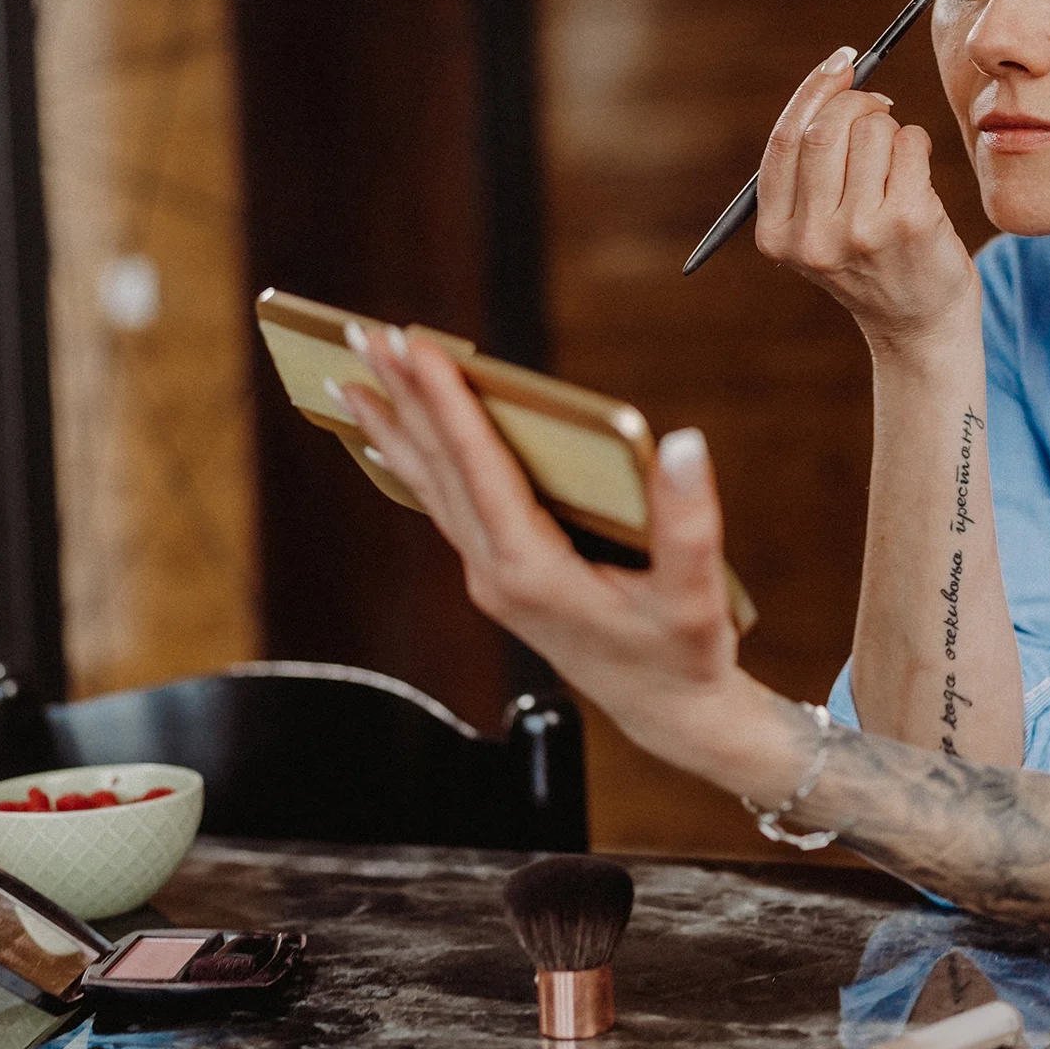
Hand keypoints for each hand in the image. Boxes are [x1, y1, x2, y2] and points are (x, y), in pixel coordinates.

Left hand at [336, 327, 769, 774]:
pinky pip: (443, 506)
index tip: (416, 346)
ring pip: (431, 487)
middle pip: (438, 469)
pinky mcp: (498, 577)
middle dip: (401, 397)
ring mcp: (490, 577)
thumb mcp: (696, 594)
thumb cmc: (682, 652)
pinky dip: (414, 464)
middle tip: (364, 334)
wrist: (665, 714)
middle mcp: (496, 572)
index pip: (479, 467)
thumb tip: (683, 442)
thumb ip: (689, 522)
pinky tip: (389, 443)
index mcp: (534, 570)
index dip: (446, 402)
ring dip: (395, 427)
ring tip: (353, 376)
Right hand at [753, 48, 978, 354]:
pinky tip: (919, 176)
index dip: (813, 91)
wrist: (919, 324)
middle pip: (827, 128)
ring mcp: (859, 232)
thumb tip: (839, 76)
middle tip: (880, 108)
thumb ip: (812, 166)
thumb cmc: (872, 260)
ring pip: (872, 131)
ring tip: (899, 164)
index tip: (841, 63)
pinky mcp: (907, 223)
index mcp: (777, 235)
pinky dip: (918, 145)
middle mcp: (812, 238)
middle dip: (859, 104)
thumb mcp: (820, 226)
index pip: (786, 140)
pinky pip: (911, 144)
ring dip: (893, 131)